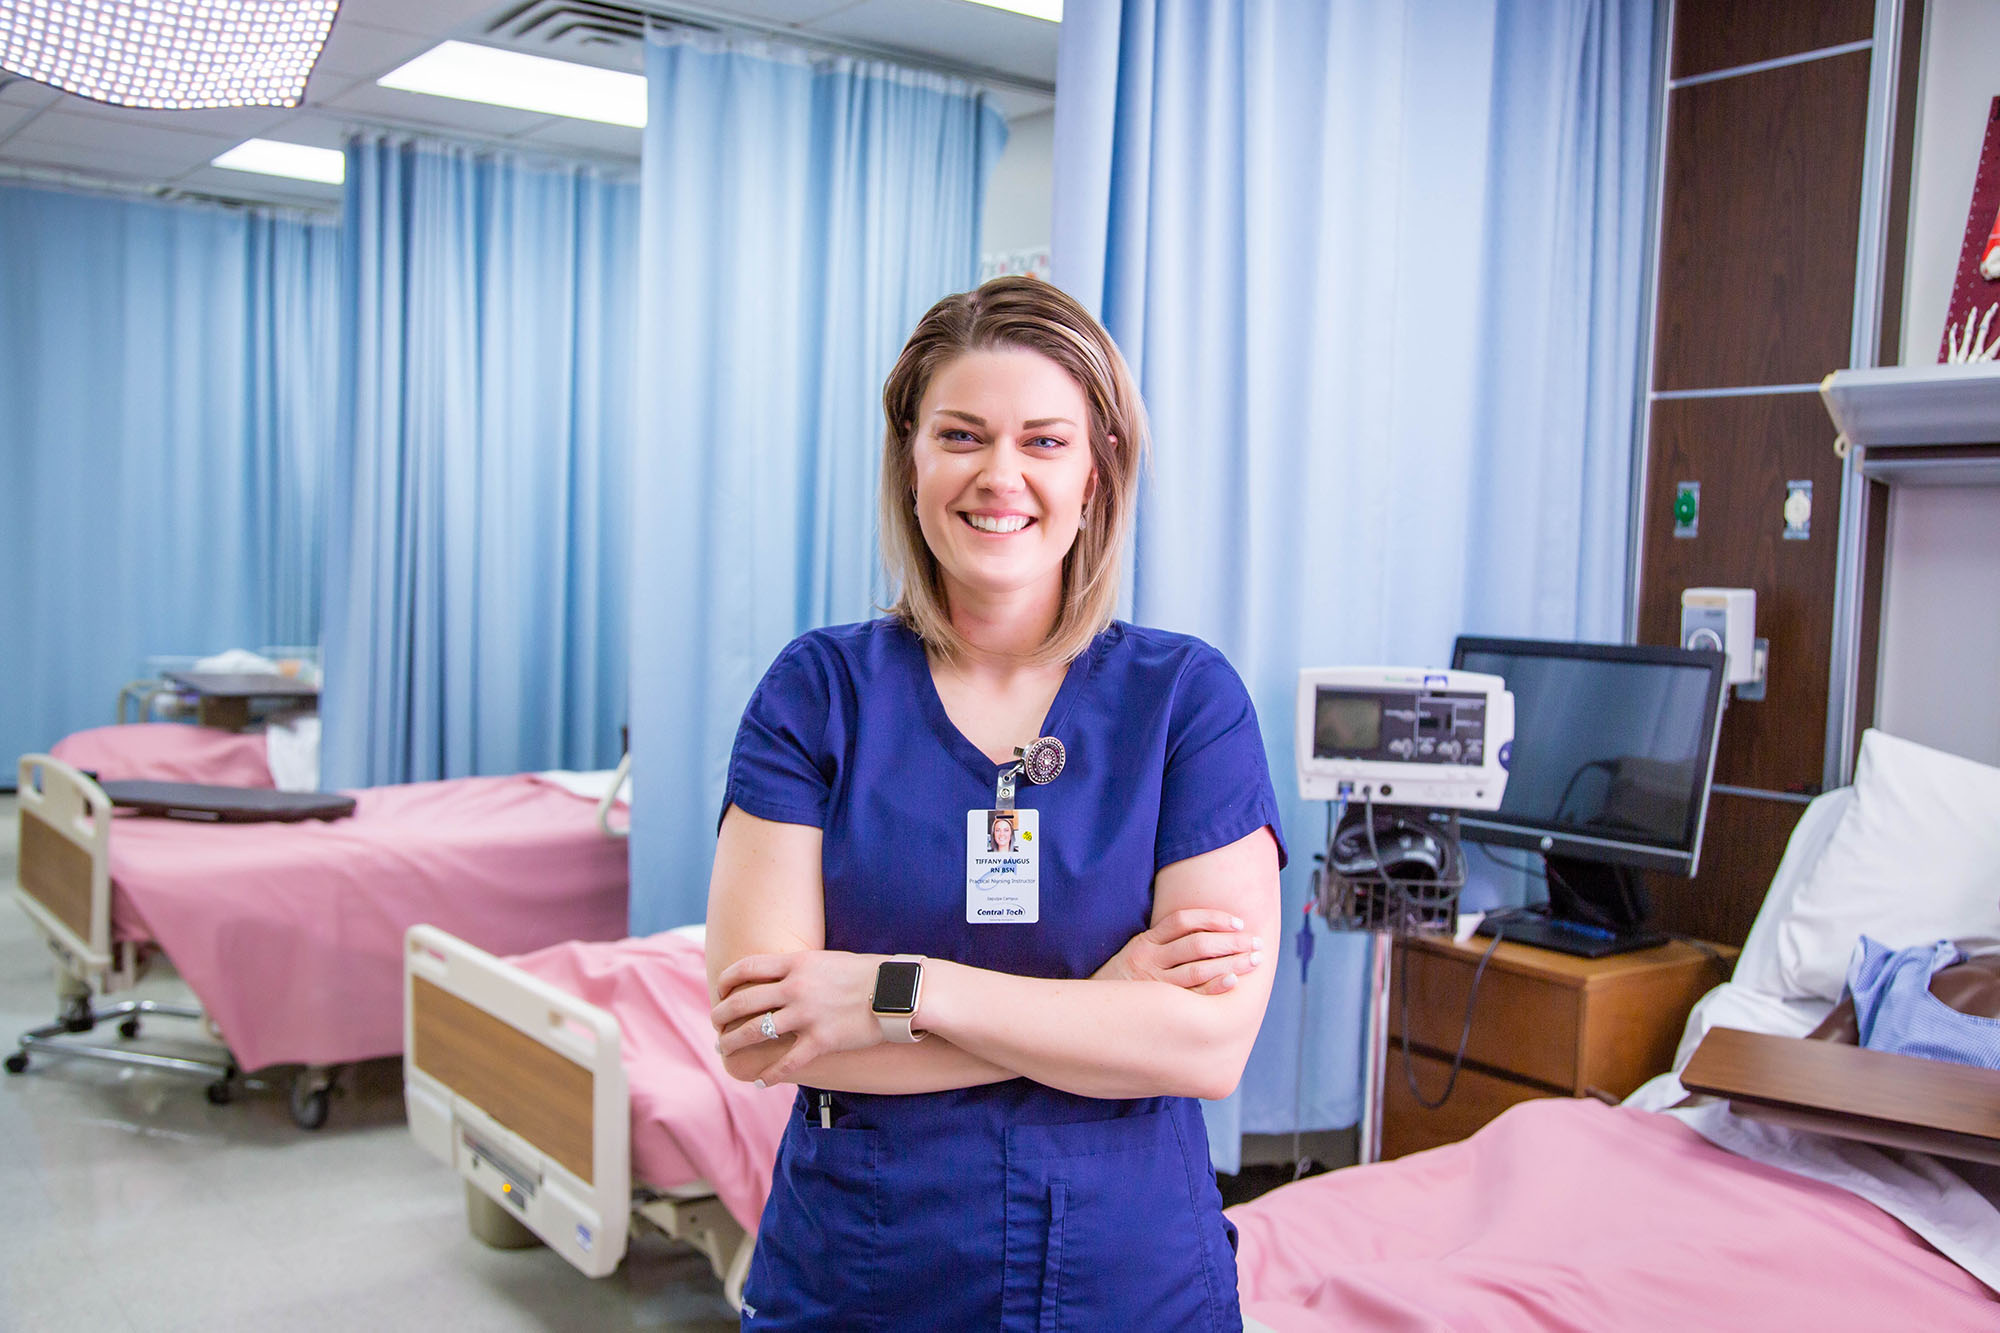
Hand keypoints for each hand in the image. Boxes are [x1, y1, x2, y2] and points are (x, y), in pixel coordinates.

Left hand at [712, 950, 885, 1084]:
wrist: (900, 992)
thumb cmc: (868, 974)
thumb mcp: (828, 960)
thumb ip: (800, 968)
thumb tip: (780, 977)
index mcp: (797, 963)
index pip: (745, 968)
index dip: (726, 982)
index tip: (720, 993)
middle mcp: (796, 988)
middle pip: (742, 1002)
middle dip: (721, 1016)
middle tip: (715, 1026)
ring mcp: (807, 1015)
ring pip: (754, 1031)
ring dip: (733, 1043)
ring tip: (725, 1050)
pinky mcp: (821, 1041)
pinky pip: (786, 1062)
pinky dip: (769, 1074)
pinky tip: (759, 1081)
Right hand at [1094, 908, 1262, 993]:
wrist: (1091, 1012)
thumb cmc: (1121, 982)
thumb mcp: (1135, 953)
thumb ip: (1162, 943)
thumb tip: (1204, 931)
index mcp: (1146, 942)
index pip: (1183, 921)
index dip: (1213, 919)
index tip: (1239, 924)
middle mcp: (1150, 960)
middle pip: (1198, 944)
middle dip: (1232, 942)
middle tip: (1257, 943)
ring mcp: (1154, 984)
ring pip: (1198, 968)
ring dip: (1231, 963)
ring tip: (1254, 960)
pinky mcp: (1158, 1006)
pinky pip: (1191, 995)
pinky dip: (1213, 987)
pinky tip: (1233, 982)